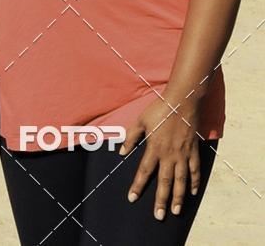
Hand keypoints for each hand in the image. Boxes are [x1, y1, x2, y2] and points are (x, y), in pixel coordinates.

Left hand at [120, 96, 201, 220]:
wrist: (182, 101)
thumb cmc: (160, 109)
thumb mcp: (141, 120)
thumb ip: (131, 137)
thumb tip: (122, 152)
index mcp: (154, 147)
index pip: (144, 171)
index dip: (138, 185)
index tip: (132, 198)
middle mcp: (169, 154)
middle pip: (165, 182)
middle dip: (161, 200)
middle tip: (159, 216)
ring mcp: (183, 154)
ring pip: (181, 180)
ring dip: (178, 197)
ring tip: (175, 211)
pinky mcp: (193, 151)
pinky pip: (195, 170)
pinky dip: (194, 182)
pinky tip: (192, 193)